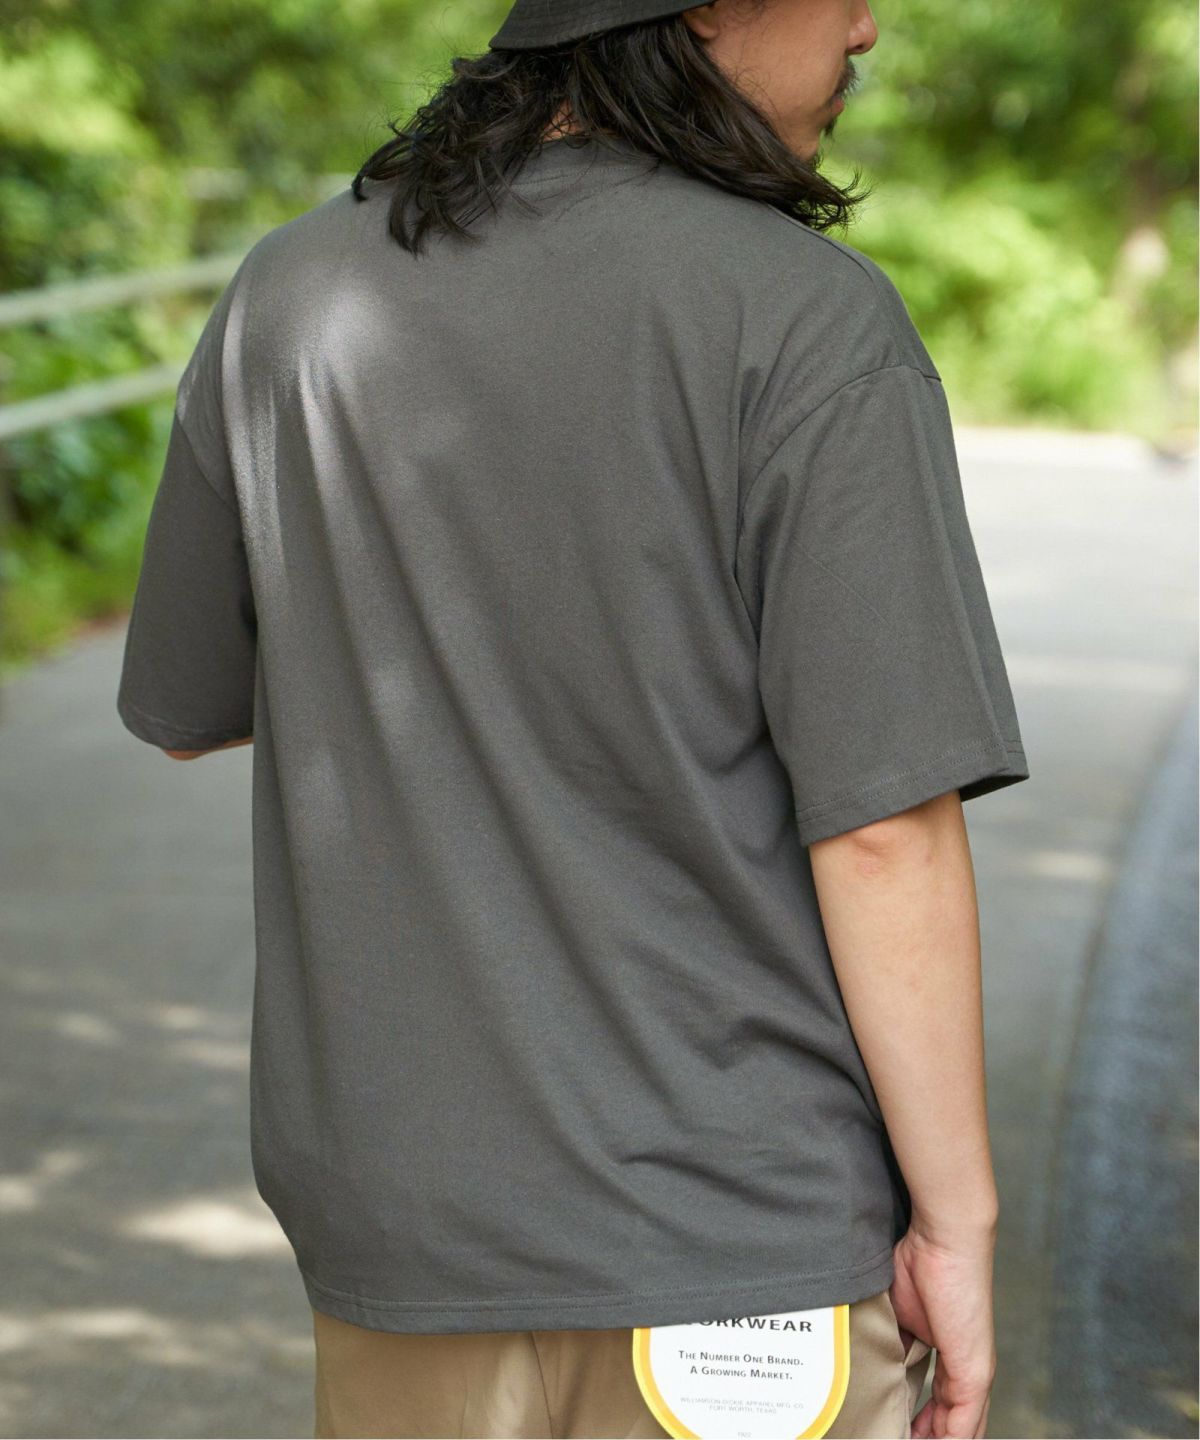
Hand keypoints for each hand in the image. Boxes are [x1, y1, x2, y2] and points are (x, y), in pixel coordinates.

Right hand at [891, 1218, 997, 1437]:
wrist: (943, 1241)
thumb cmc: (919, 1264)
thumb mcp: (897, 1312)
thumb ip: (891, 1340)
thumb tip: (869, 1361)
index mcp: (950, 1354)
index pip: (940, 1405)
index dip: (921, 1426)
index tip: (894, 1429)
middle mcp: (966, 1369)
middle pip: (951, 1423)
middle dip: (926, 1436)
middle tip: (897, 1438)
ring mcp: (973, 1373)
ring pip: (961, 1430)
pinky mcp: (974, 1373)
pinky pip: (963, 1425)